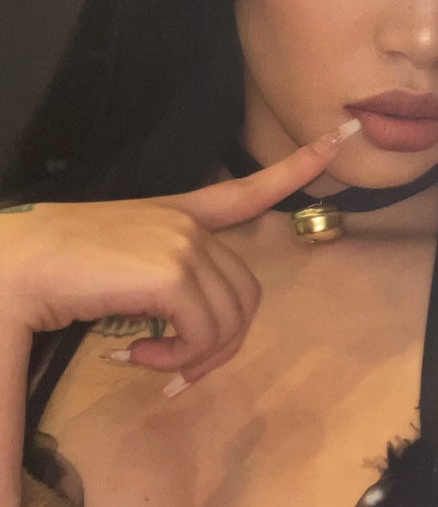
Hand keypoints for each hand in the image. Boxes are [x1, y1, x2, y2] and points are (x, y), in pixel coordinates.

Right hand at [0, 124, 358, 385]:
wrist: (7, 266)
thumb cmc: (53, 274)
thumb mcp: (122, 273)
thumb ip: (167, 297)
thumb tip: (189, 352)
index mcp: (178, 214)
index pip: (249, 189)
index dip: (297, 166)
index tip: (336, 139)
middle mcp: (187, 222)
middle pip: (246, 295)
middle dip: (218, 344)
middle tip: (174, 367)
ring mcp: (182, 241)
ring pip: (229, 319)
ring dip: (193, 357)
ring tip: (148, 361)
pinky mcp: (170, 268)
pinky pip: (205, 332)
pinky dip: (178, 360)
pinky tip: (137, 358)